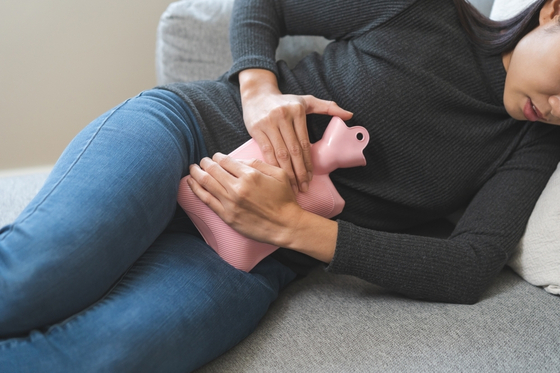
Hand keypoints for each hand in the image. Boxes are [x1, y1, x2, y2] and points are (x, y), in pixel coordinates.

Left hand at [188, 153, 303, 247]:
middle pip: (213, 169)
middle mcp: (237, 187)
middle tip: (202, 161)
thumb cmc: (284, 200)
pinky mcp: (226, 215)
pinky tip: (191, 183)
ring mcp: (230, 202)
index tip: (216, 157)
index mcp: (250, 175)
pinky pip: (206, 200)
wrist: (285, 225)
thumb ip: (258, 164)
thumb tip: (237, 160)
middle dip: (205, 163)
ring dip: (196, 173)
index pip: (225, 160)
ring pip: (206, 183)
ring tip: (192, 169)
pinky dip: (196, 189)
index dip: (217, 157)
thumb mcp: (278, 174)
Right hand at [239, 69, 352, 192]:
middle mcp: (282, 117)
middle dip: (299, 172)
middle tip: (303, 187)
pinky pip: (266, 151)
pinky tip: (278, 176)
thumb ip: (328, 107)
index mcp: (297, 111)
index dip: (308, 163)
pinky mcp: (256, 129)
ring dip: (286, 173)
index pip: (304, 143)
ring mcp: (268, 123)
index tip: (310, 177)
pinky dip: (273, 166)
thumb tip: (350, 115)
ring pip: (280, 154)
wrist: (257, 94)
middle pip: (293, 151)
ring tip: (292, 187)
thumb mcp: (307, 101)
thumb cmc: (285, 101)